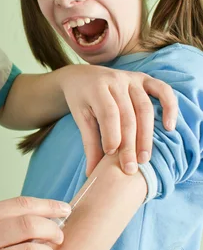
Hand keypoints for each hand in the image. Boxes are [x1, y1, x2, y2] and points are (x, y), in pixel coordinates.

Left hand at [58, 64, 177, 175]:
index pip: (109, 113)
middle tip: (130, 168)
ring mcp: (131, 78)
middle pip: (128, 114)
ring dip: (146, 135)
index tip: (111, 155)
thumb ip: (89, 143)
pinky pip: (162, 90)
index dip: (111, 135)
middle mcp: (116, 80)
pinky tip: (170, 127)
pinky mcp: (144, 79)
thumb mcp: (80, 117)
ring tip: (144, 158)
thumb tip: (91, 173)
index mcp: (96, 87)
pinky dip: (170, 107)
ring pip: (144, 108)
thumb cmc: (80, 100)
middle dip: (130, 143)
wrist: (81, 76)